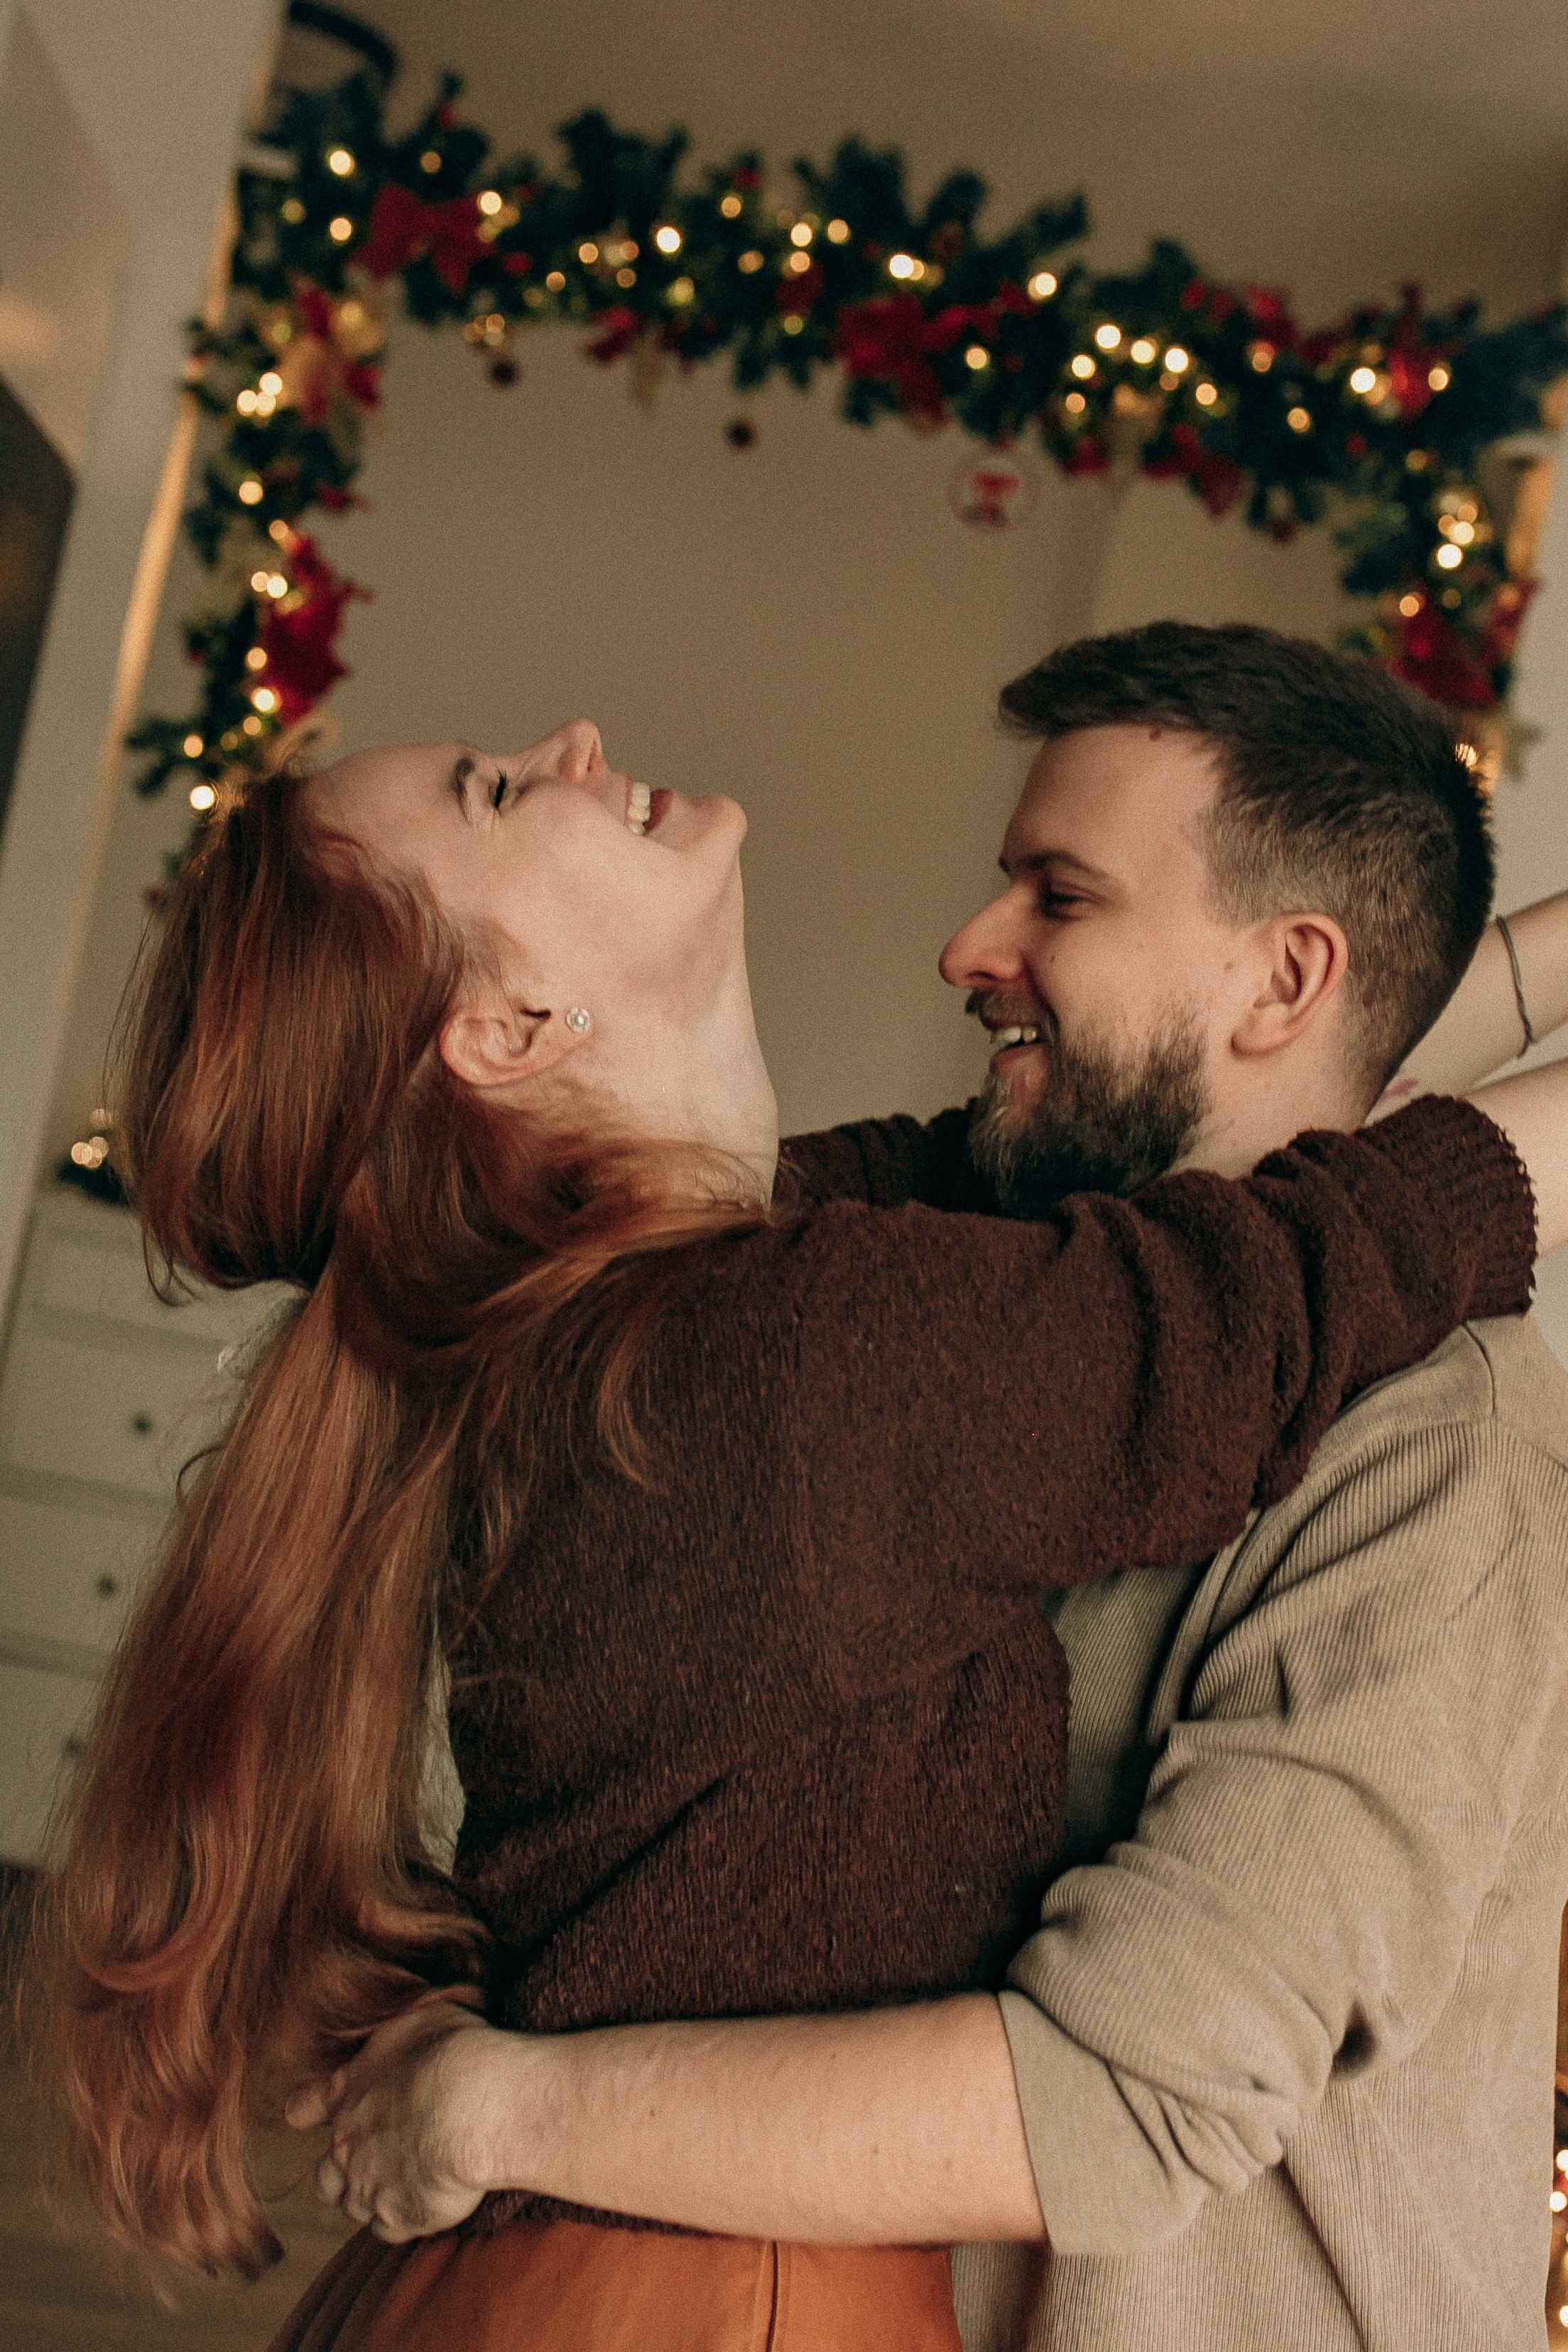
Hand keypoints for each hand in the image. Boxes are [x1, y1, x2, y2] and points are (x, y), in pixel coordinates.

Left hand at [284, 1996, 510, 2241]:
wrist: (474, 2107)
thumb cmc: (453, 2052)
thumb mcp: (419, 2020)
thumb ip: (396, 2040)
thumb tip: (399, 2042)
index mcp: (347, 2091)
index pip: (304, 2107)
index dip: (307, 2111)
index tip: (308, 2113)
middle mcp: (346, 2144)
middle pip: (324, 2176)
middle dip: (342, 2171)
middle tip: (377, 2158)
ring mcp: (368, 2187)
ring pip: (353, 2206)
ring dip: (373, 2197)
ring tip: (408, 2182)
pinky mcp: (397, 2219)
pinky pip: (387, 2231)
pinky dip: (400, 2221)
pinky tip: (424, 2203)